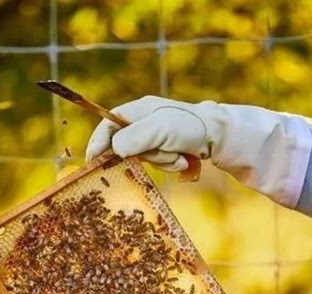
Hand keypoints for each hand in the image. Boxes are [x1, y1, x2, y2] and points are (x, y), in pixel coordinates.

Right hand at [85, 96, 217, 173]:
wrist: (219, 136)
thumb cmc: (188, 127)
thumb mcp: (159, 129)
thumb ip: (134, 138)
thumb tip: (114, 150)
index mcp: (137, 110)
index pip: (107, 125)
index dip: (98, 143)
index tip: (92, 162)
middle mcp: (143, 122)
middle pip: (125, 146)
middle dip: (144, 156)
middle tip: (161, 154)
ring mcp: (154, 136)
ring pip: (143, 158)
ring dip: (161, 161)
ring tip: (178, 156)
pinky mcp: (165, 148)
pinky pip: (158, 163)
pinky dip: (170, 164)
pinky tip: (183, 160)